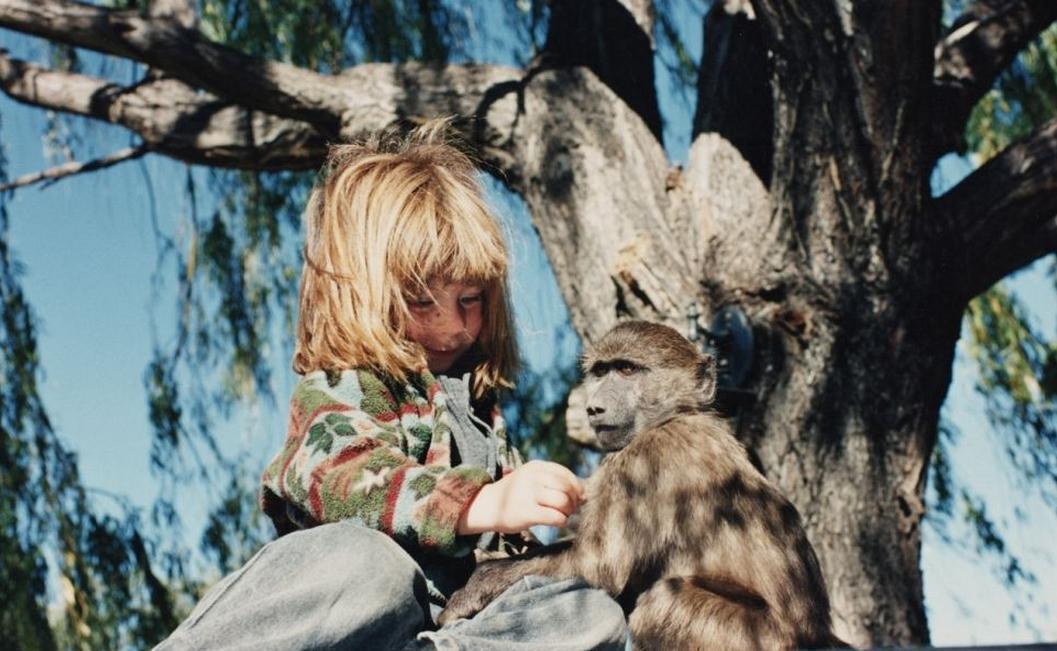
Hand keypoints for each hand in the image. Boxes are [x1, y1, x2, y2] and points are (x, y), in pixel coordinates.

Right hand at [457, 460, 584, 533]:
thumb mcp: (531, 478)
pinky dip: (562, 521)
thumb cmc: (515, 494)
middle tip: (571, 509)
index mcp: (535, 466)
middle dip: (574, 500)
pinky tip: (558, 522)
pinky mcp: (526, 513)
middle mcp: (532, 477)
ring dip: (568, 511)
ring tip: (564, 515)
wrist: (486, 506)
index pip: (565, 473)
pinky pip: (555, 517)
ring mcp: (528, 494)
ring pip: (562, 501)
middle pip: (566, 487)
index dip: (576, 486)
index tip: (578, 497)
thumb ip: (554, 481)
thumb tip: (584, 494)